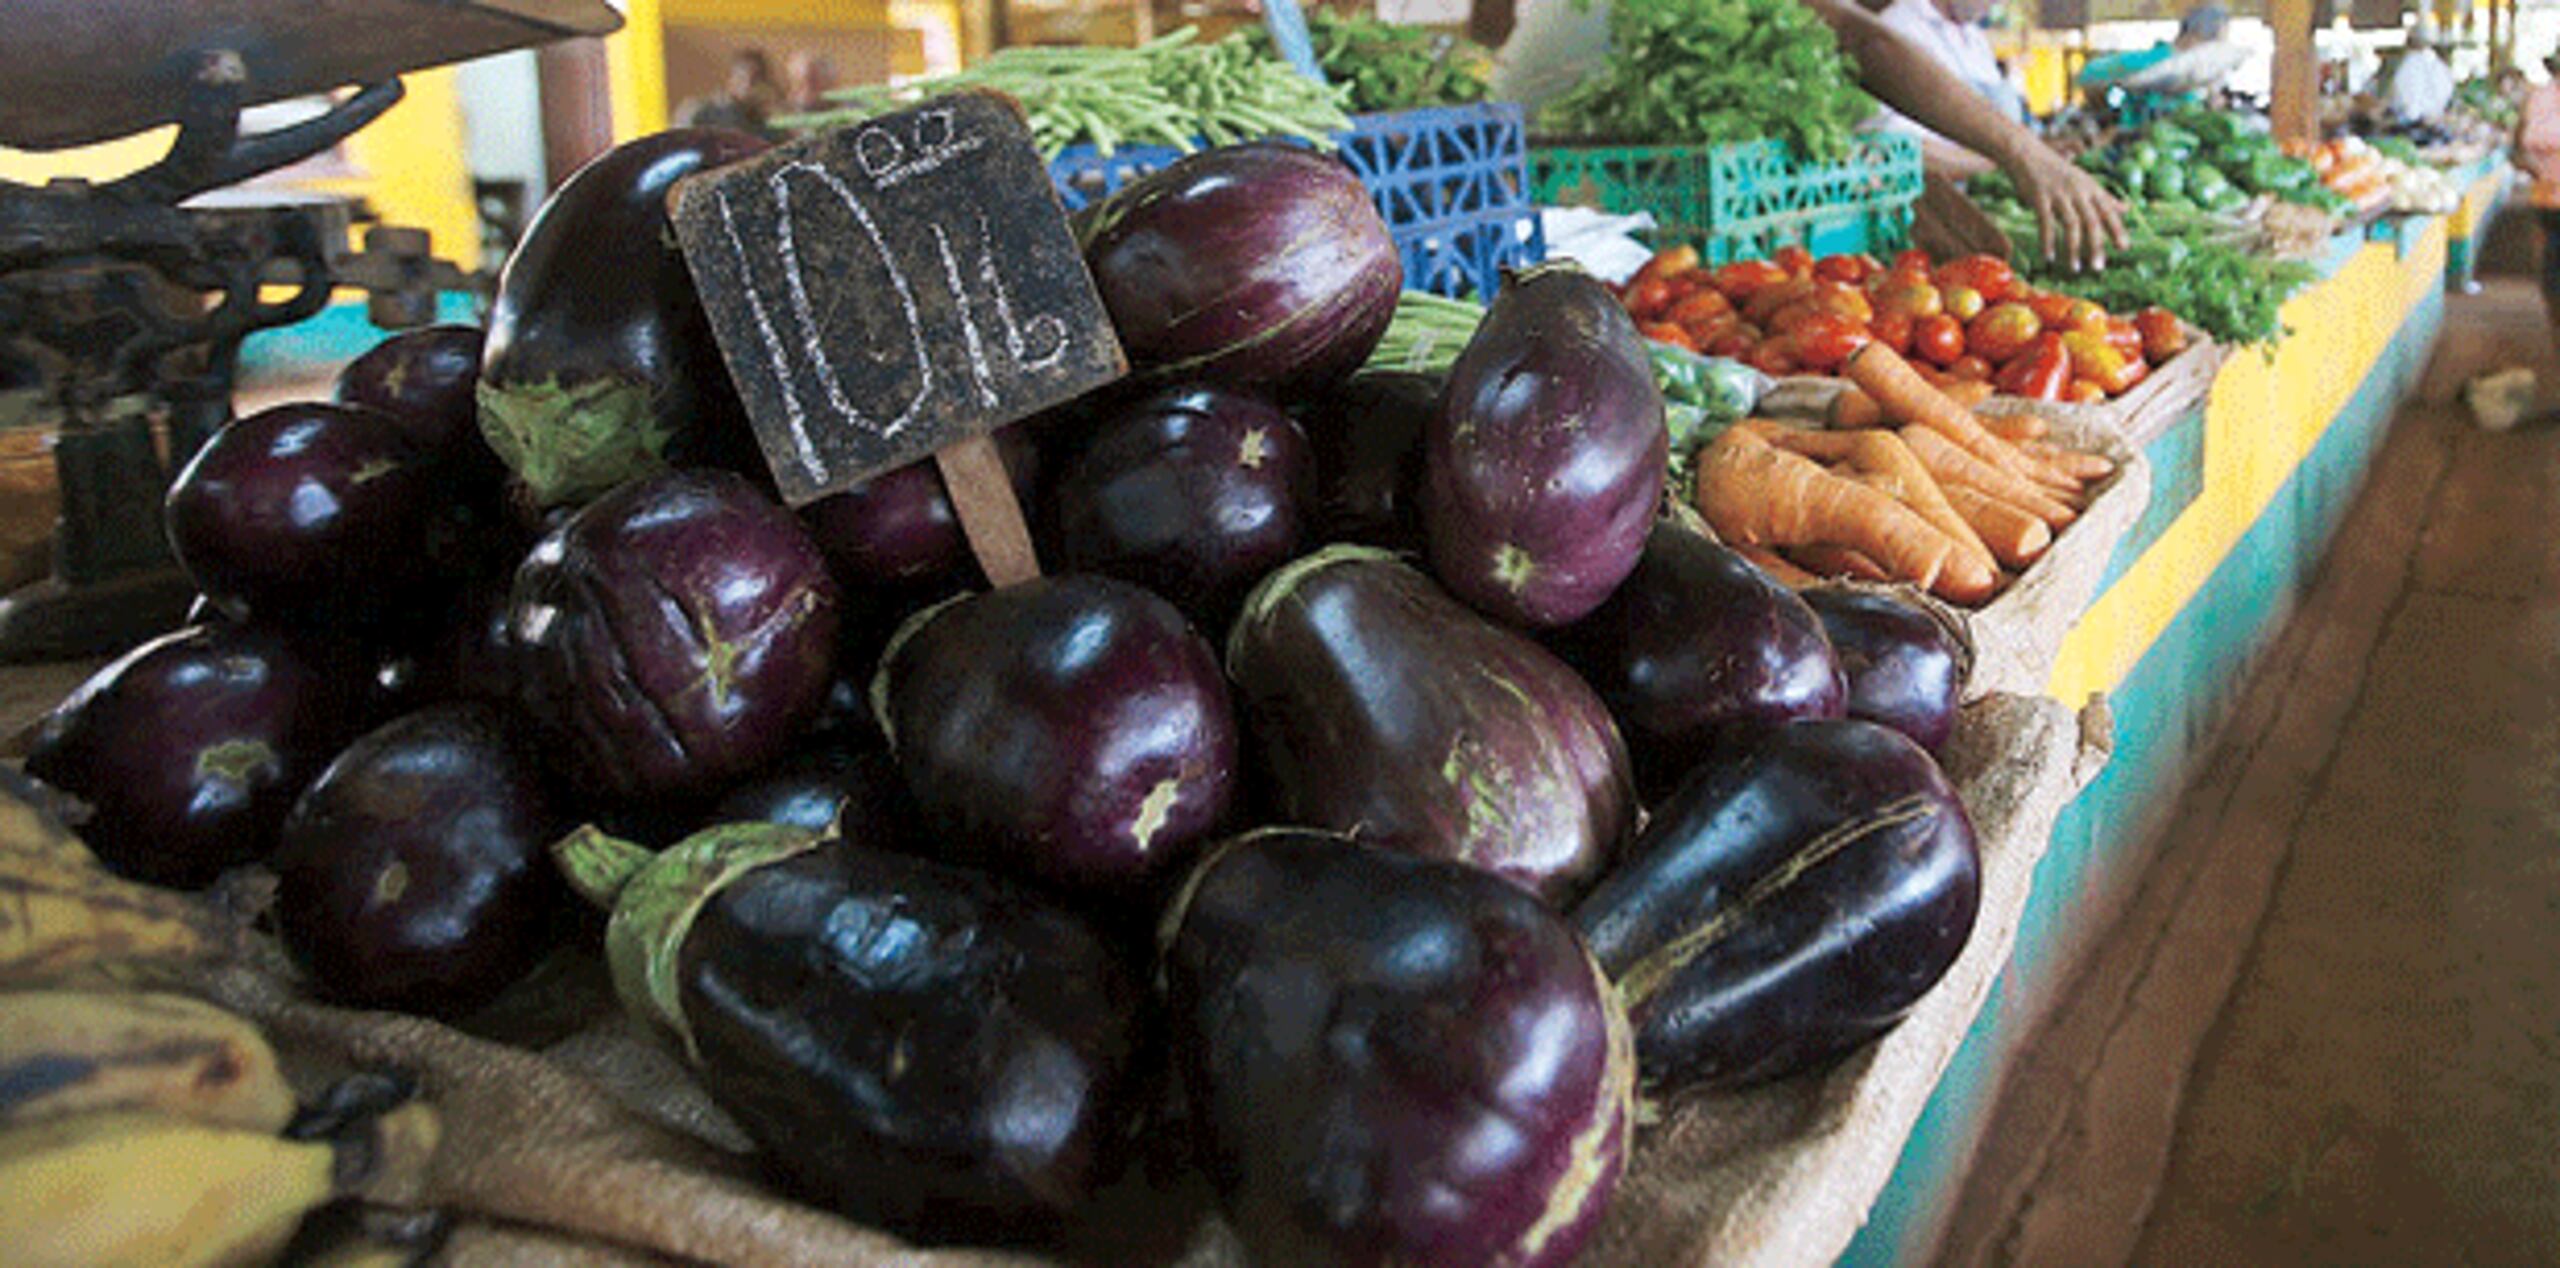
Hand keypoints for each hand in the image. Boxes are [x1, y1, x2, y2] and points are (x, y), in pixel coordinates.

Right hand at [2007, 144, 2127, 272]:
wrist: (2028, 155)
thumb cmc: (2057, 172)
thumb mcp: (2085, 182)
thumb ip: (2105, 197)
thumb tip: (2127, 209)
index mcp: (2091, 187)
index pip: (2108, 211)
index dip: (2117, 229)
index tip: (2123, 248)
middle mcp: (2078, 191)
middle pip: (2092, 221)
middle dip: (2096, 246)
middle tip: (2098, 267)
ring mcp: (2059, 194)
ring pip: (2071, 225)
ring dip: (2073, 249)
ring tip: (2075, 268)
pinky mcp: (2039, 198)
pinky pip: (2046, 223)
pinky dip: (2048, 242)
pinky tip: (2049, 257)